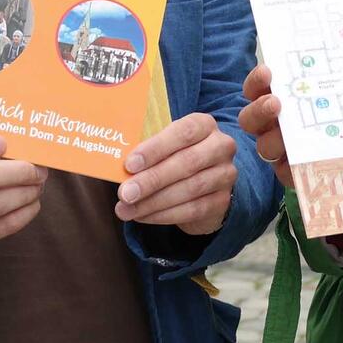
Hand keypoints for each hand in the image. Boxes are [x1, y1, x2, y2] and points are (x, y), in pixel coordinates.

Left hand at [115, 113, 236, 233]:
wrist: (205, 182)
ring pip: (191, 189)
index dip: (156, 148)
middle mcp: (221, 147)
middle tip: (125, 193)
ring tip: (127, 209)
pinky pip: (193, 210)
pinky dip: (164, 215)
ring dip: (154, 202)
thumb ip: (146, 149)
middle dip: (152, 180)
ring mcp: (226, 174)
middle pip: (188, 162)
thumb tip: (115, 163)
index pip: (184, 132)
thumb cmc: (175, 156)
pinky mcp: (224, 200)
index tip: (130, 164)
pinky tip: (142, 217)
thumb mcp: (164, 145)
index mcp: (204, 125)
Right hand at [239, 64, 292, 189]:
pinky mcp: (293, 173)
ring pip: (265, 146)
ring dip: (273, 140)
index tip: (268, 72)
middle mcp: (277, 124)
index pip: (259, 88)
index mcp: (284, 98)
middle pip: (252, 118)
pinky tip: (302, 163)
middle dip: (259, 109)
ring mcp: (282, 150)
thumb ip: (341, 68)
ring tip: (288, 138)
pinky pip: (284, 173)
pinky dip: (289, 168)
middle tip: (275, 103)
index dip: (257, 81)